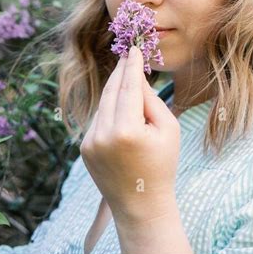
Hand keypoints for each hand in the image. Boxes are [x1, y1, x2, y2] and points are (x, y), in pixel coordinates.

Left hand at [80, 45, 180, 223]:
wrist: (141, 205)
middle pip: (112, 91)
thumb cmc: (162, 165)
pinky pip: (99, 119)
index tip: (134, 48)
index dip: (132, 66)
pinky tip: (121, 110)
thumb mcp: (168, 129)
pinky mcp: (84, 148)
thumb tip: (136, 77)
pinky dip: (109, 110)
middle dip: (120, 72)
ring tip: (127, 78)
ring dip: (115, 90)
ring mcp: (90, 142)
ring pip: (103, 104)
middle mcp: (103, 134)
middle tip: (128, 54)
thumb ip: (152, 100)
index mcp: (127, 130)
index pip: (129, 87)